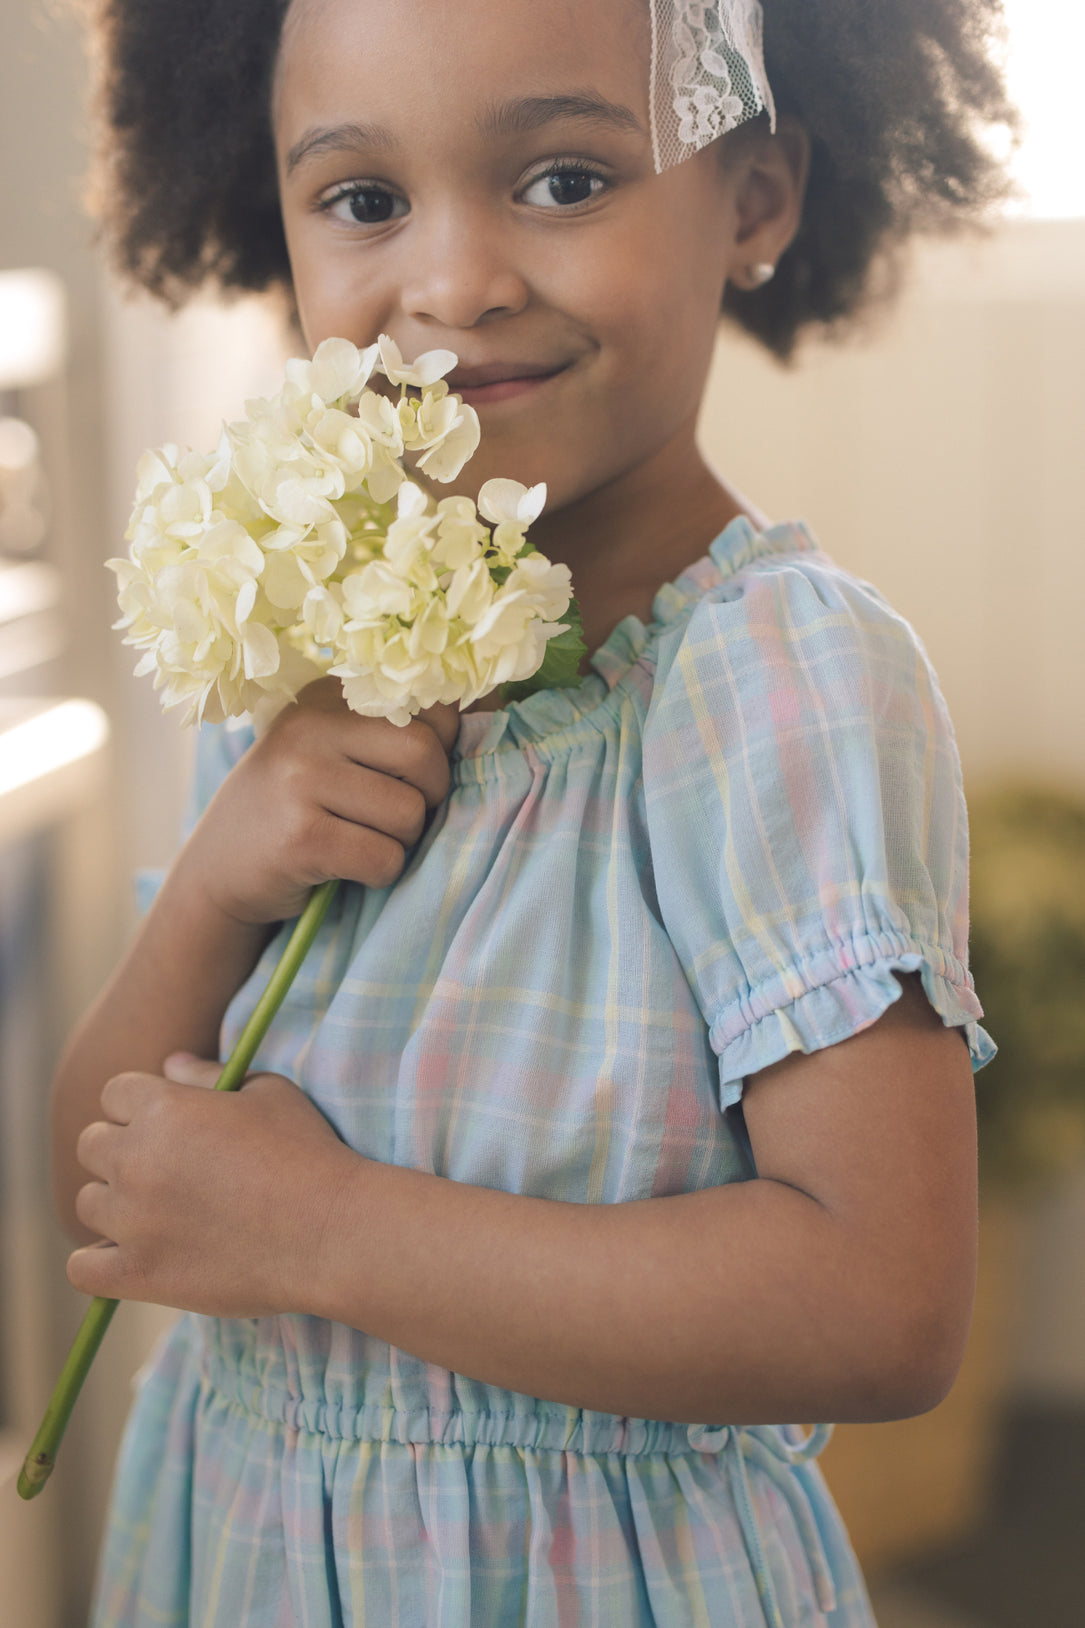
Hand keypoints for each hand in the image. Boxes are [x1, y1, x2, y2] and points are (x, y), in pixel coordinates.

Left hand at [66, 1053, 360, 1317]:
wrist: (330, 1230)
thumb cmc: (307, 1153)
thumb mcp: (268, 1093)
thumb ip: (208, 1075)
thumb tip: (170, 1064)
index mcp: (162, 1107)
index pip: (114, 1093)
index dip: (141, 1105)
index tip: (169, 1124)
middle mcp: (135, 1159)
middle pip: (92, 1145)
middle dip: (123, 1150)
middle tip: (168, 1170)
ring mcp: (132, 1219)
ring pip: (88, 1203)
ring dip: (116, 1205)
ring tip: (159, 1215)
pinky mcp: (138, 1273)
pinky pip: (82, 1268)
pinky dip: (99, 1263)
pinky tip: (132, 1257)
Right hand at [179, 678, 460, 924]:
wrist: (220, 870)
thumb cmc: (301, 806)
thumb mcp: (336, 748)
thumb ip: (399, 727)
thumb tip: (498, 700)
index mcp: (328, 694)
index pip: (430, 708)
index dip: (439, 752)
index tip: (404, 776)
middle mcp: (310, 726)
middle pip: (425, 756)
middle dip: (428, 798)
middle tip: (393, 816)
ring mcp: (300, 780)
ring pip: (409, 813)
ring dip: (400, 842)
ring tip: (358, 838)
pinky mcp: (301, 837)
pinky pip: (384, 858)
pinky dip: (378, 872)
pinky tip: (343, 866)